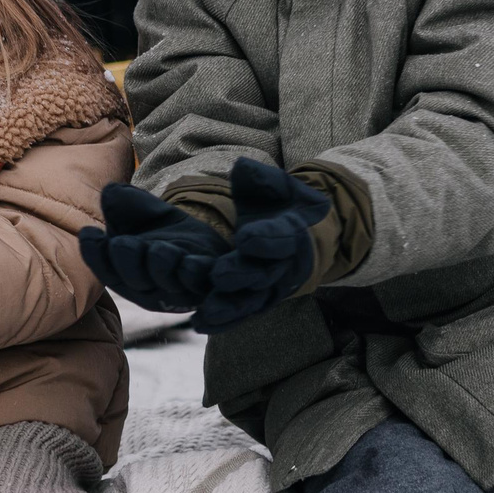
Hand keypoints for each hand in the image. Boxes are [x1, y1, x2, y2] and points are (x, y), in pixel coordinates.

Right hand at [77, 182, 228, 312]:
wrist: (201, 244)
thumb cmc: (160, 231)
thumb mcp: (140, 212)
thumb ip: (124, 202)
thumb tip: (110, 192)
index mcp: (124, 273)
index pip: (105, 269)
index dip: (94, 254)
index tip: (89, 232)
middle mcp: (148, 288)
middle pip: (134, 279)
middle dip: (126, 261)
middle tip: (122, 243)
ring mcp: (177, 288)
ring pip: (166, 280)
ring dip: (161, 265)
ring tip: (158, 248)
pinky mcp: (205, 282)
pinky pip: (199, 280)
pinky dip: (194, 271)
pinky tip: (191, 261)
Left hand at [193, 158, 330, 333]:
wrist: (293, 232)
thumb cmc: (279, 204)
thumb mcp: (274, 186)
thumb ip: (262, 179)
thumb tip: (243, 169)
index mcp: (290, 231)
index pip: (283, 236)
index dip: (267, 238)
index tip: (246, 236)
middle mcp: (282, 263)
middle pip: (265, 273)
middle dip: (243, 274)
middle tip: (219, 274)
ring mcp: (269, 286)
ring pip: (251, 300)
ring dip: (230, 307)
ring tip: (207, 312)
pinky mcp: (254, 301)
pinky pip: (239, 314)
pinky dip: (222, 322)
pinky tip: (200, 324)